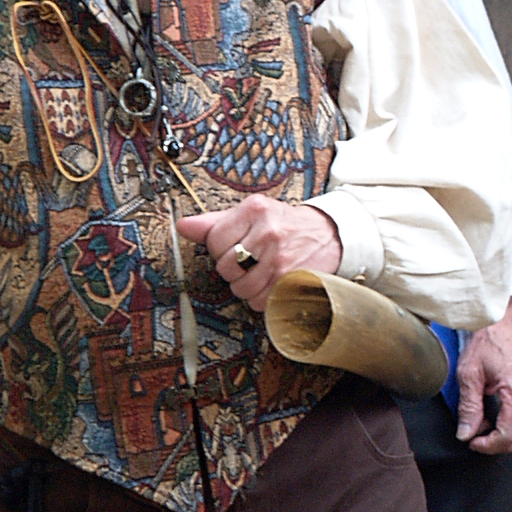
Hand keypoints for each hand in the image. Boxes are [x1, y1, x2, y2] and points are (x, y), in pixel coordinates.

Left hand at [177, 195, 343, 311]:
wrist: (328, 233)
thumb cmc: (284, 224)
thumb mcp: (253, 214)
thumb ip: (215, 222)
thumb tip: (182, 226)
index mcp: (254, 209)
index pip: (214, 241)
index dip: (221, 249)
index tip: (235, 246)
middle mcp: (267, 231)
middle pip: (225, 267)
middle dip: (233, 270)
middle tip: (250, 260)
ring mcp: (279, 257)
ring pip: (239, 288)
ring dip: (247, 287)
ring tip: (261, 272)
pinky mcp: (290, 279)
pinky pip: (258, 301)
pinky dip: (263, 298)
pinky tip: (273, 282)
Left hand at [455, 305, 511, 452]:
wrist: (501, 319)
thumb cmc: (488, 338)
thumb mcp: (469, 373)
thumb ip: (468, 407)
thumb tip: (466, 433)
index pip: (507, 437)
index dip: (486, 445)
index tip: (469, 440)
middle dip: (490, 441)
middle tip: (470, 432)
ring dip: (495, 431)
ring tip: (475, 418)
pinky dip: (501, 421)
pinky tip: (486, 410)